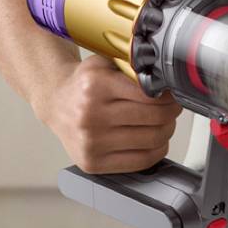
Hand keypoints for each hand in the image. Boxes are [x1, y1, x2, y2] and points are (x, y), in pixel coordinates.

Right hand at [41, 59, 183, 173]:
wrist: (56, 103)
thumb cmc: (85, 85)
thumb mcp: (106, 64)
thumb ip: (135, 67)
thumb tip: (169, 78)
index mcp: (95, 86)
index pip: (150, 95)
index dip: (169, 95)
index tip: (171, 94)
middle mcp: (90, 116)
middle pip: (156, 118)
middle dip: (171, 112)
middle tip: (171, 107)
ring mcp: (90, 143)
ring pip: (153, 140)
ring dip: (167, 130)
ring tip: (161, 122)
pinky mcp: (92, 163)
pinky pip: (142, 160)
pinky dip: (157, 149)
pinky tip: (152, 139)